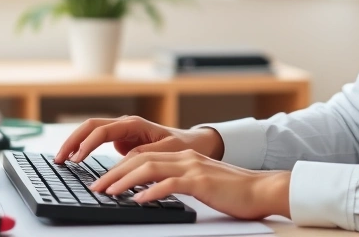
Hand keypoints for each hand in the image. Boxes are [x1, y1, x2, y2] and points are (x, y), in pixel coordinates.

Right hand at [54, 115, 224, 162]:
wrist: (193, 143)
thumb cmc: (182, 145)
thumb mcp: (167, 151)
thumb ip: (145, 154)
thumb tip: (122, 162)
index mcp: (134, 123)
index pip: (102, 130)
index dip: (87, 144)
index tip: (77, 160)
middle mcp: (125, 124)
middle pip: (90, 127)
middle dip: (72, 141)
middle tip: (59, 159)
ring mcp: (121, 131)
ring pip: (90, 132)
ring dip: (74, 143)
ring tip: (61, 159)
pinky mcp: (121, 140)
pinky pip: (97, 141)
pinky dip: (83, 149)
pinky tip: (74, 160)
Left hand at [89, 149, 290, 219]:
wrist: (261, 190)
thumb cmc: (233, 192)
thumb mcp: (200, 184)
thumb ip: (177, 183)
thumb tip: (150, 193)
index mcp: (183, 157)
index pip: (143, 157)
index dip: (120, 168)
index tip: (103, 181)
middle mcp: (185, 158)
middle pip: (141, 159)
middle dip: (114, 173)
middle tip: (96, 186)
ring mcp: (193, 168)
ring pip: (150, 168)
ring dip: (125, 181)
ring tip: (109, 192)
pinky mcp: (201, 182)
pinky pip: (170, 185)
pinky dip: (151, 192)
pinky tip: (138, 201)